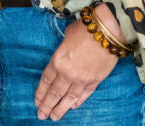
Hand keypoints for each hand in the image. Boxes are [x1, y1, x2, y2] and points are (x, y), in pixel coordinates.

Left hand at [34, 6, 121, 120]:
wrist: (107, 31)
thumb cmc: (85, 28)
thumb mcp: (67, 36)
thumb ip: (63, 49)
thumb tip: (64, 52)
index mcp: (58, 61)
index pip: (46, 81)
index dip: (40, 93)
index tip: (36, 102)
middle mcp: (68, 73)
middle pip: (55, 93)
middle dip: (47, 106)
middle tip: (42, 115)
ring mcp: (82, 79)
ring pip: (69, 98)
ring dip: (61, 108)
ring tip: (55, 117)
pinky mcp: (96, 80)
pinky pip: (85, 94)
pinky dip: (78, 101)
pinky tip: (73, 106)